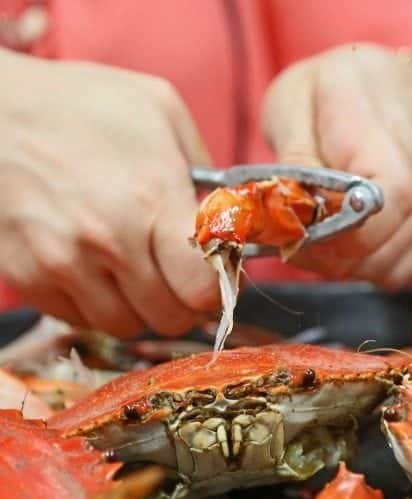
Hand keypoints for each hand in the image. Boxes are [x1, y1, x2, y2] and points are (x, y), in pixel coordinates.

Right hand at [0, 48, 217, 335]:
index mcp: (150, 199)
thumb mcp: (159, 110)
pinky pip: (82, 320)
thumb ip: (204, 169)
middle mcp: (108, 242)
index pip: (203, 289)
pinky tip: (92, 267)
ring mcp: (64, 266)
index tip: (209, 274)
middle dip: (180, 301)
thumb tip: (227, 221)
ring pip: (126, 327)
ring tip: (129, 268)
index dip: (214, 287)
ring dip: (137, 307)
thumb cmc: (77, 104)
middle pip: (169, 318)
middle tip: (173, 276)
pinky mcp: (31, 280)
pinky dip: (95, 304)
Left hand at [262, 45, 411, 286]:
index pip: (383, 199)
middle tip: (296, 235)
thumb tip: (296, 211)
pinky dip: (363, 265)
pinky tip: (351, 232)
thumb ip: (295, 160)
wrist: (386, 82)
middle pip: (378, 245)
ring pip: (382, 267)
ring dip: (341, 263)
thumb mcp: (292, 106)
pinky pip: (395, 273)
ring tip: (323, 227)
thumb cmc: (329, 94)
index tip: (298, 234)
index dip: (337, 235)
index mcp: (382, 121)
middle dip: (325, 255)